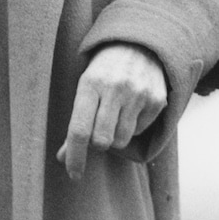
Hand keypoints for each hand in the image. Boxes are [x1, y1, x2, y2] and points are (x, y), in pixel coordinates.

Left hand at [56, 43, 167, 178]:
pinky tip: (131, 106)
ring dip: (115, 136)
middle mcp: (115, 88)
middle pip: (102, 141)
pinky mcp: (156, 100)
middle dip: (97, 143)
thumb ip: (75, 123)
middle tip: (98, 129)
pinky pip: (139, 130)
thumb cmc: (104, 71)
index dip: (75, 156)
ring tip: (115, 114)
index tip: (73, 175)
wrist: (139, 44)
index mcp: (90, 84)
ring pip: (121, 139)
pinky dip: (132, 126)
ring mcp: (138, 94)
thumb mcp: (85, 88)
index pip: (79, 129)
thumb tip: (62, 157)